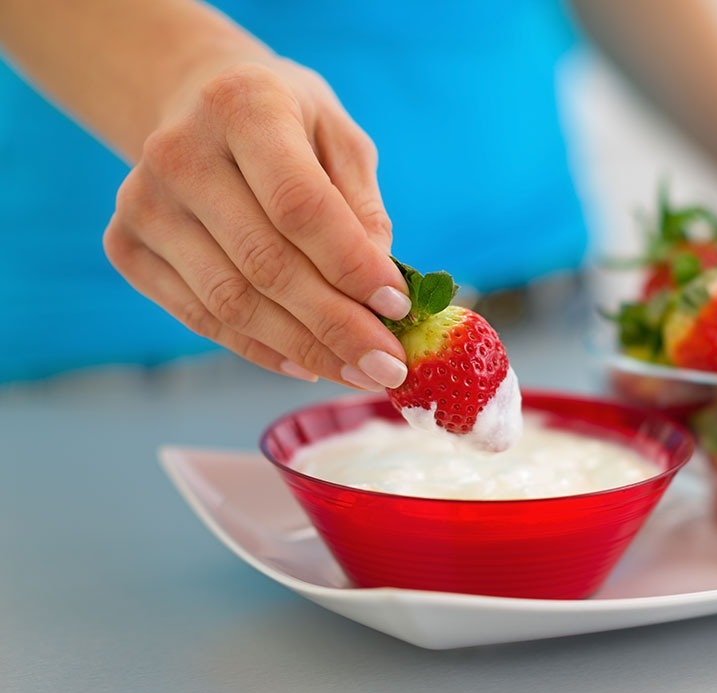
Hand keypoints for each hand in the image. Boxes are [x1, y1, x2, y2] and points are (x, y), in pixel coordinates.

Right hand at [103, 59, 410, 388]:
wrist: (197, 103)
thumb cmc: (288, 123)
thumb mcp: (340, 139)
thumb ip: (363, 209)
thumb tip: (381, 295)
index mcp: (242, 106)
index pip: (299, 205)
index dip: (351, 265)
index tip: (398, 308)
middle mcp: (179, 152)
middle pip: (265, 264)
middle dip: (337, 326)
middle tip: (389, 367)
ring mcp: (143, 203)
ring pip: (232, 303)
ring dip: (304, 350)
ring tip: (359, 373)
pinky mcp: (126, 246)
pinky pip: (202, 318)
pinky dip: (262, 350)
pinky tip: (308, 365)